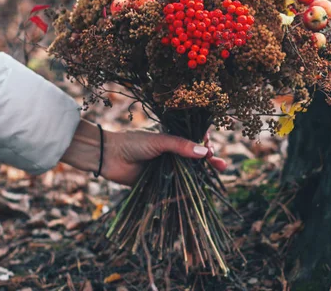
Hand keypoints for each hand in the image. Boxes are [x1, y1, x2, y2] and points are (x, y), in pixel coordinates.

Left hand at [60, 120, 226, 184]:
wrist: (109, 157)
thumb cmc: (133, 143)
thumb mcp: (159, 141)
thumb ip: (181, 146)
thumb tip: (205, 152)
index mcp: (172, 139)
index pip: (195, 140)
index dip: (206, 144)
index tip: (212, 149)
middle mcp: (171, 153)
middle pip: (195, 158)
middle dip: (210, 161)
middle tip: (221, 165)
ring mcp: (166, 168)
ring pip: (189, 173)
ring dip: (202, 175)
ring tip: (217, 174)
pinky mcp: (160, 182)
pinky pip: (177, 186)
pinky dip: (188, 189)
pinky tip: (199, 191)